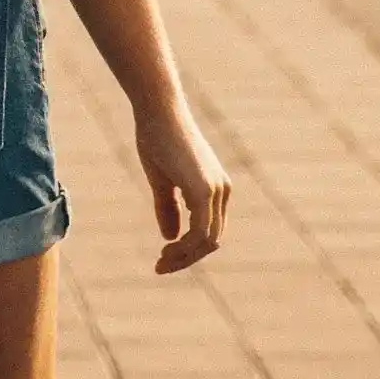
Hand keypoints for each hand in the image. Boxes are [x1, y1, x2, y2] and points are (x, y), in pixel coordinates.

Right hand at [134, 101, 229, 272]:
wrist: (158, 111)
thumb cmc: (157, 138)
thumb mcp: (162, 180)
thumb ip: (168, 208)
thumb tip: (170, 238)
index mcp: (215, 188)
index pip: (208, 232)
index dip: (188, 250)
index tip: (163, 258)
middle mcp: (221, 191)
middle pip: (211, 241)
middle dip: (187, 259)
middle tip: (161, 267)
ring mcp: (216, 190)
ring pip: (208, 241)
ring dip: (185, 258)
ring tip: (162, 263)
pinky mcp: (204, 190)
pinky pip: (200, 232)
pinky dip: (185, 248)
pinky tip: (167, 251)